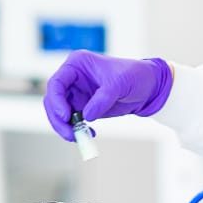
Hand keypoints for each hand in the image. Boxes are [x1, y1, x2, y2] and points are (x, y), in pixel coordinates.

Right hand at [43, 50, 172, 140]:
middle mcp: (72, 78)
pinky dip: (76, 129)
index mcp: (77, 64)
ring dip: (65, 127)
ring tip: (79, 137)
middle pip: (53, 100)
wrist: (149, 87)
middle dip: (58, 119)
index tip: (65, 116)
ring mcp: (76, 93)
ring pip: (59, 113)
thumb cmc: (135, 76)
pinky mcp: (83, 106)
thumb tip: (86, 116)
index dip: (56, 100)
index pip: (56, 82)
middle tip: (70, 134)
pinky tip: (88, 134)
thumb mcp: (120, 84)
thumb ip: (102, 99)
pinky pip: (72, 120)